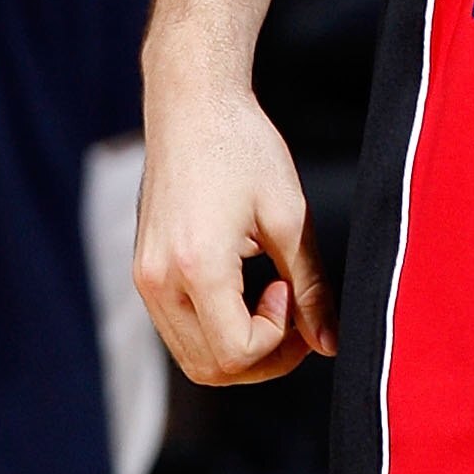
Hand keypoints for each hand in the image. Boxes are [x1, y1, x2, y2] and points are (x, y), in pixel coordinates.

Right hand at [134, 83, 336, 385]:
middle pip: (211, 368)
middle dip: (263, 357)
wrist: (192, 105)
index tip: (289, 288)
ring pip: (193, 357)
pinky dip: (217, 329)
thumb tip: (329, 343)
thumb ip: (310, 286)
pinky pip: (180, 330)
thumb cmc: (244, 148)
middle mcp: (159, 282)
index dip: (278, 339)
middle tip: (294, 312)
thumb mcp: (289, 216)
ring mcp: (145, 280)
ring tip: (272, 298)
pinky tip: (245, 290)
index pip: (236, 352)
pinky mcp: (145, 272)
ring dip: (239, 348)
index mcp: (196, 267)